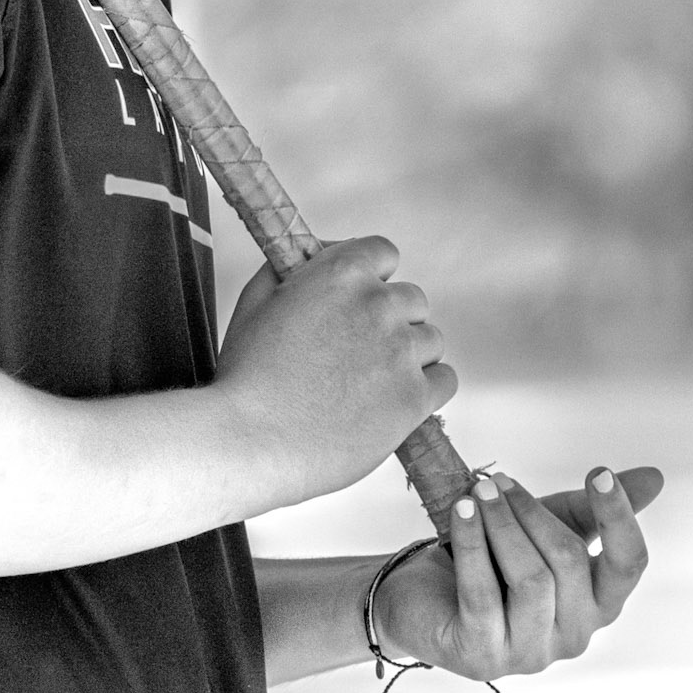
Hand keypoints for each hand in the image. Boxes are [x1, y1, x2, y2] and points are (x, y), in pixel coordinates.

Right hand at [215, 240, 457, 508]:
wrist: (251, 440)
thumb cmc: (247, 378)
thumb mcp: (255, 301)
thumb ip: (291, 269)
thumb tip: (315, 257)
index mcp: (340, 273)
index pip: (384, 252)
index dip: (371, 277)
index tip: (358, 299)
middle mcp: (378, 305)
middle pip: (412, 299)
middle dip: (390, 319)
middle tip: (357, 350)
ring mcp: (400, 352)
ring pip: (430, 340)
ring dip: (408, 354)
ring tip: (370, 382)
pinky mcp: (414, 397)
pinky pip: (445, 379)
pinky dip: (426, 387)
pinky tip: (394, 398)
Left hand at [375, 464, 663, 678]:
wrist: (423, 599)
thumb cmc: (495, 563)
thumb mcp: (544, 528)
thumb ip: (593, 509)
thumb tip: (654, 477)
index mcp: (599, 603)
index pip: (628, 564)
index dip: (619, 518)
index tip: (599, 473)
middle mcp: (575, 635)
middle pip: (570, 563)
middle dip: (533, 513)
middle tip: (498, 481)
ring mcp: (531, 652)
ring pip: (532, 580)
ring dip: (503, 526)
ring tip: (479, 492)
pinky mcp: (484, 656)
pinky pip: (483, 593)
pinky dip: (473, 544)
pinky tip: (462, 511)